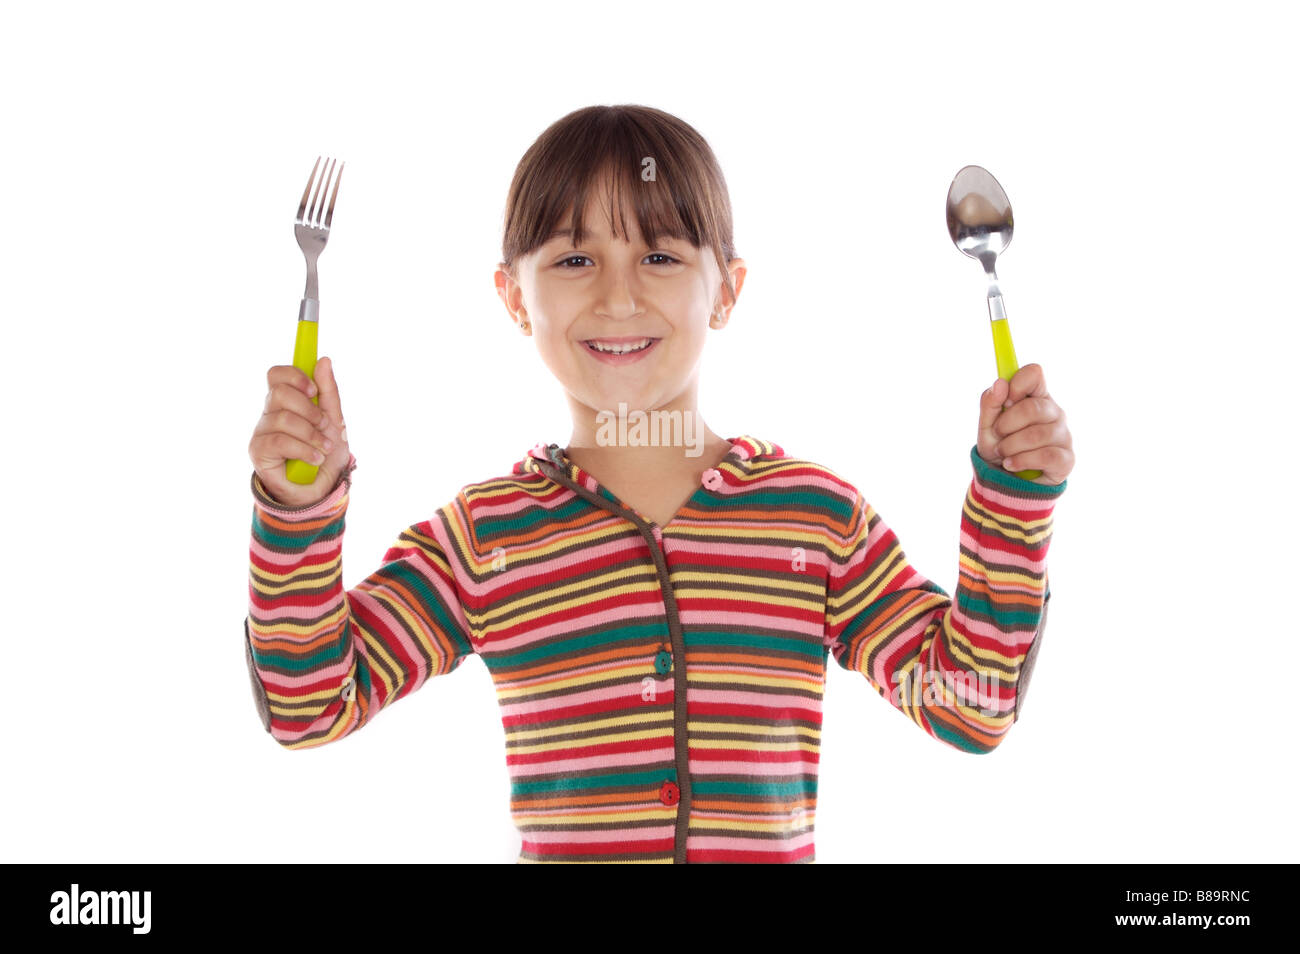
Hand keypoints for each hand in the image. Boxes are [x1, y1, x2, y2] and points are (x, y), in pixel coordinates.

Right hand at [248, 356, 349, 506]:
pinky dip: (304, 449)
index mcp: (285, 402)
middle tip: (324, 425)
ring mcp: (262, 433)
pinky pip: (279, 441)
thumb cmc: (326, 454)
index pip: (277, 375)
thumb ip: (328, 392)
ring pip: (283, 419)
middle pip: (279, 393)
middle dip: (309, 409)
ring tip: (323, 448)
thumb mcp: (334, 420)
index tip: (313, 390)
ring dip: (311, 434)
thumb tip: (323, 360)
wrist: (323, 490)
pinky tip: (315, 459)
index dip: (294, 377)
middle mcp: (269, 414)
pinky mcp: (259, 453)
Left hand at [976, 363, 1072, 485]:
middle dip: (1007, 424)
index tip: (1006, 400)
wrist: (1006, 484)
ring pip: (1037, 434)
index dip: (1018, 383)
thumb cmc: (1000, 449)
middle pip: (1034, 407)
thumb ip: (990, 404)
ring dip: (1011, 446)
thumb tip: (1000, 383)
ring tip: (1003, 454)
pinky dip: (1021, 461)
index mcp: (1036, 397)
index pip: (1035, 374)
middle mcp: (1054, 413)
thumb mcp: (987, 427)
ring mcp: (1063, 435)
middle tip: (999, 435)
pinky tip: (1012, 465)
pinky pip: (1044, 455)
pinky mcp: (1066, 458)